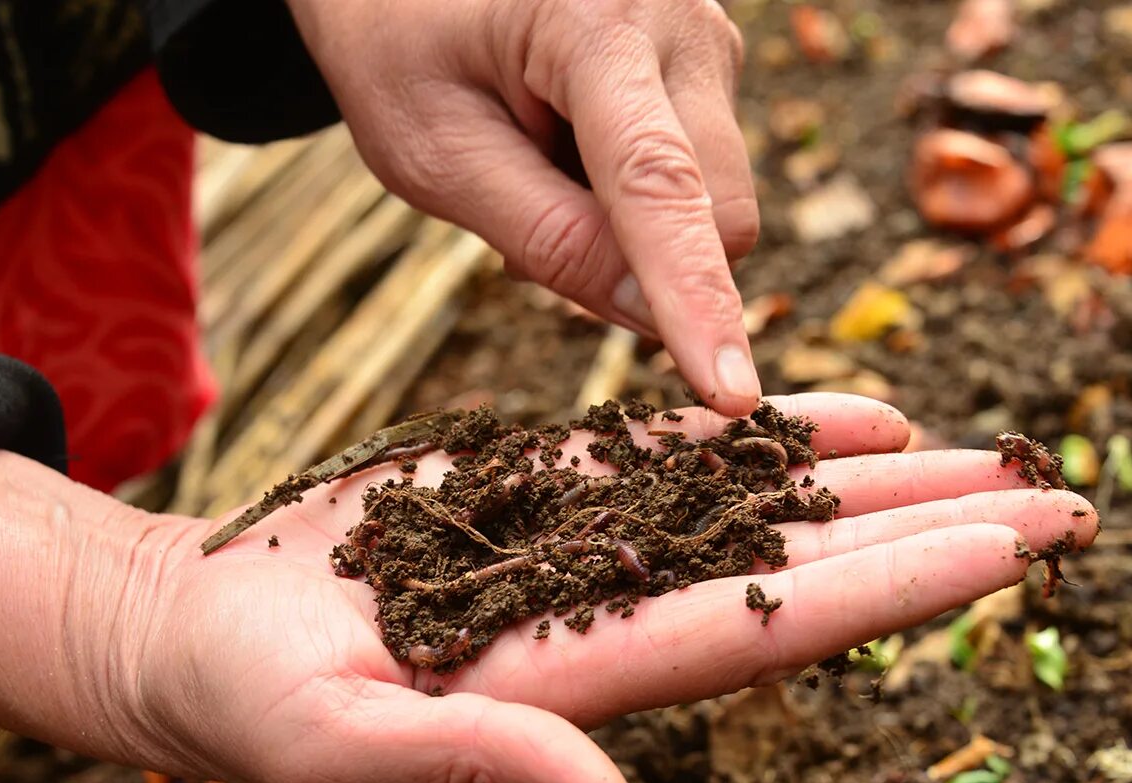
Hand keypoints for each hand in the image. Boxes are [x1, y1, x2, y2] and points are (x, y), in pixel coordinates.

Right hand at [129, 395, 1097, 782]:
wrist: (197, 630)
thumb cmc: (246, 701)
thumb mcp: (339, 747)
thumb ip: (475, 768)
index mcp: (578, 682)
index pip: (764, 631)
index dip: (888, 593)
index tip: (1004, 559)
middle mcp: (609, 614)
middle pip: (797, 568)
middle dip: (929, 536)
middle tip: (1061, 505)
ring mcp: (584, 548)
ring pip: (753, 503)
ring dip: (872, 479)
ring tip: (981, 448)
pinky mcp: (540, 493)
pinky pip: (670, 453)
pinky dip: (758, 429)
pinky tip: (845, 415)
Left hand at [285, 0, 762, 414]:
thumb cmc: (400, 46)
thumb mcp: (436, 155)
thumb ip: (547, 236)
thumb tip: (654, 322)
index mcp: (593, 23)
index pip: (658, 186)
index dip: (695, 300)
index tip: (731, 396)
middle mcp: (678, 20)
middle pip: (719, 211)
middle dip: (645, 264)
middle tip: (526, 224)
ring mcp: (708, 35)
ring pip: (718, 203)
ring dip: (638, 230)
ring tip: (541, 165)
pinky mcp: (713, 61)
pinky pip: (706, 175)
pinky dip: (642, 199)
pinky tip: (571, 149)